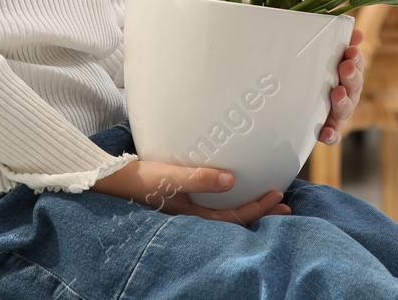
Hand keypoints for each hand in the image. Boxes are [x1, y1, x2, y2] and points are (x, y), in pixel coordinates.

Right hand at [90, 159, 290, 224]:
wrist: (111, 179)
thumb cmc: (139, 179)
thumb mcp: (168, 177)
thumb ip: (198, 178)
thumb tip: (230, 179)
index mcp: (192, 214)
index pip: (233, 217)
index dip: (257, 209)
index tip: (278, 196)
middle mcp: (193, 215)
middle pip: (233, 220)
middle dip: (260, 214)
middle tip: (286, 206)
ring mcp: (188, 209)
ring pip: (225, 213)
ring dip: (248, 206)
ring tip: (269, 200)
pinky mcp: (182, 198)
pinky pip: (213, 203)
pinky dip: (230, 198)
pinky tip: (234, 188)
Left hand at [318, 27, 363, 144]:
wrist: (298, 105)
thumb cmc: (316, 74)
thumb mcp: (326, 56)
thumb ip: (339, 42)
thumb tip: (355, 29)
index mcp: (348, 74)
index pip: (357, 64)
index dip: (356, 58)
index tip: (351, 50)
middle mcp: (347, 94)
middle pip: (354, 86)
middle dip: (351, 75)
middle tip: (346, 66)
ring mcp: (339, 113)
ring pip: (345, 109)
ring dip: (343, 101)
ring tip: (337, 93)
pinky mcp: (330, 129)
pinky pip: (333, 135)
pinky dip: (331, 134)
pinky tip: (326, 132)